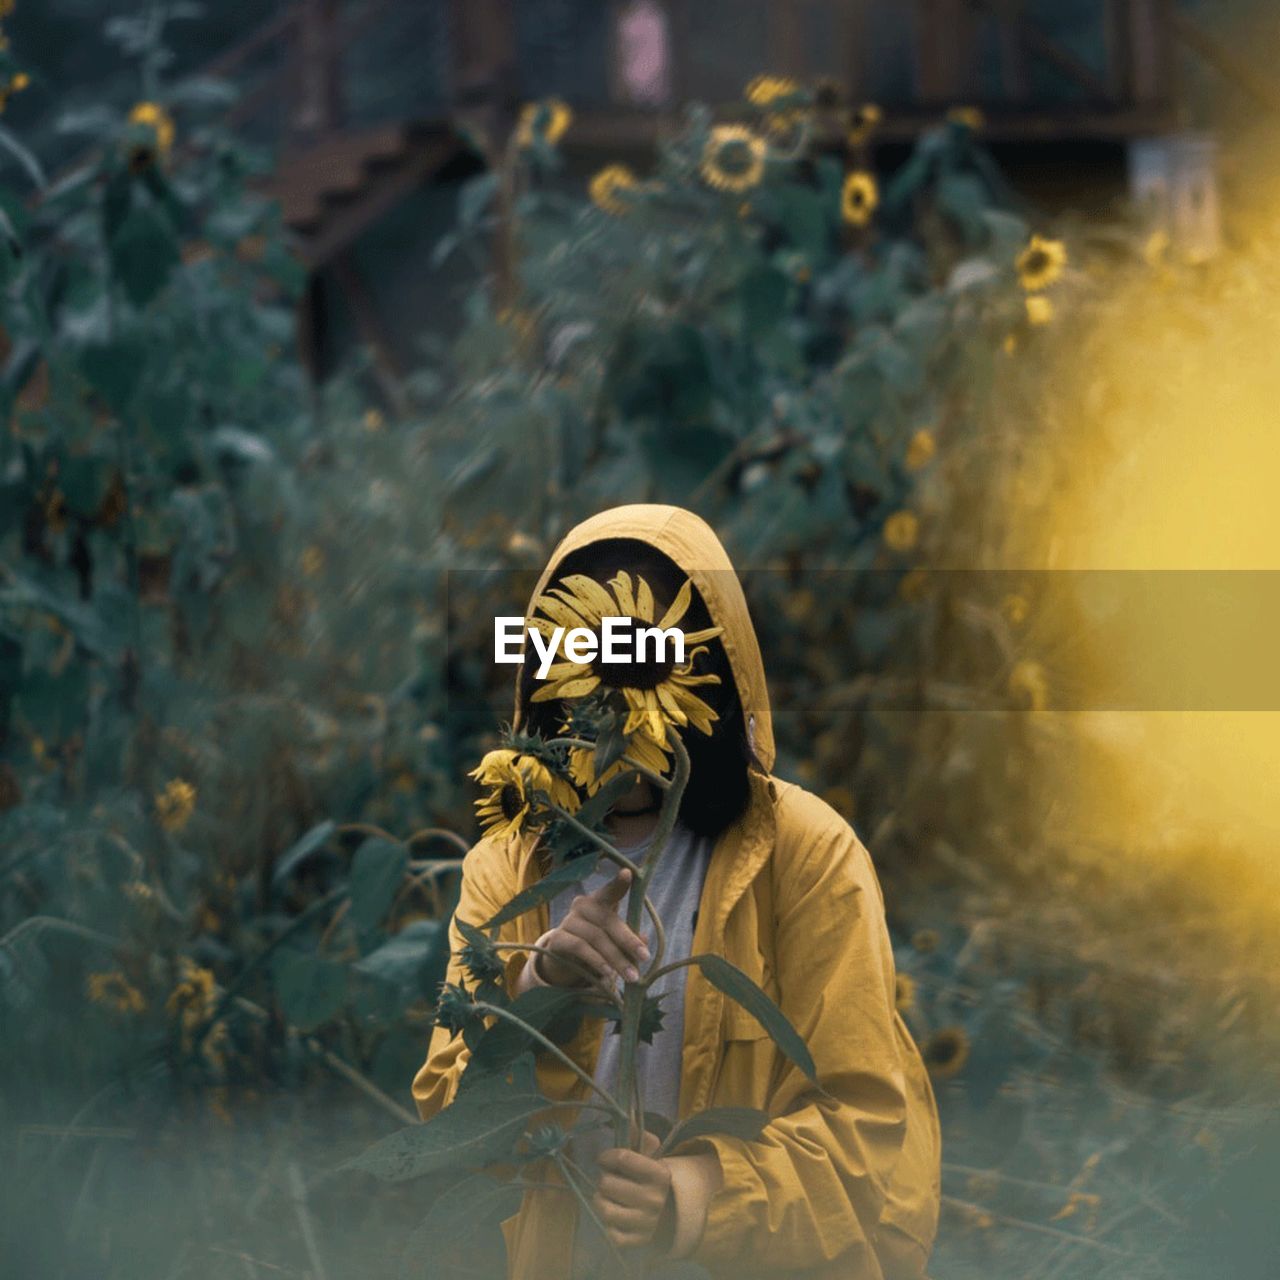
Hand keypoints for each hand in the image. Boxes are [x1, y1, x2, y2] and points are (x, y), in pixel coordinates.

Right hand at [535, 869, 648, 991]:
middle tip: (645, 957)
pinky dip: (596, 961)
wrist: (566, 959)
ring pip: (596, 937)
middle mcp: (582, 905)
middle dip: (628, 941)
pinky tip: (608, 974)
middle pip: (608, 920)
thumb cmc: (598, 943)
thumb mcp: (616, 940)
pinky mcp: (557, 938)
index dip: (619, 883)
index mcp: (600, 900)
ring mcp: (568, 920)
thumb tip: (644, 939)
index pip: (610, 890)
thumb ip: (630, 938)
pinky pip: (580, 948)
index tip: (628, 873)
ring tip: (631, 975)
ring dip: (616, 958)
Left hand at [594, 1130, 673, 1251]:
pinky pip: (610, 1233)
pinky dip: (607, 1224)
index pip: (622, 1158)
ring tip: (607, 1197)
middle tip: (609, 1180)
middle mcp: (654, 1199)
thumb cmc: (650, 1179)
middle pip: (607, 1184)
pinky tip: (614, 1215)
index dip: (607, 1156)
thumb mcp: (650, 1156)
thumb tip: (627, 1113)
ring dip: (600, 1200)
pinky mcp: (637, 1242)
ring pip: (604, 1209)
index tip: (605, 1158)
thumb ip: (637, 1135)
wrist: (668, 1213)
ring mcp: (645, 1223)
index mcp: (659, 1174)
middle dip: (604, 1179)